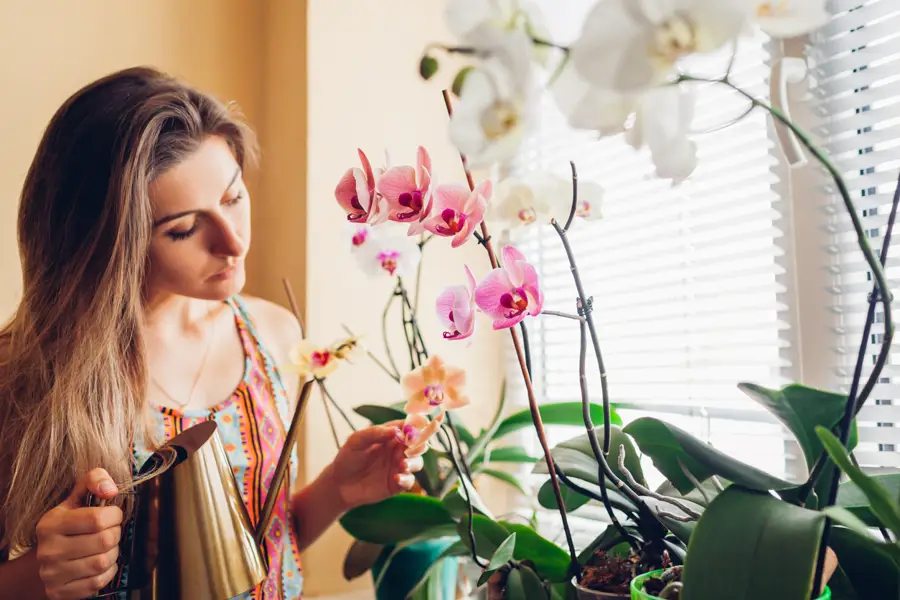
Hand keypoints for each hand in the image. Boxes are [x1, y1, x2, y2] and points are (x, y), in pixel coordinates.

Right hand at [35, 468, 122, 599]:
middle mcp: (48, 550)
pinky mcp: (59, 592)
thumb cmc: (69, 524)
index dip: (115, 515)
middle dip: (115, 534)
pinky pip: (98, 581)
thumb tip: (110, 489)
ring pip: (103, 562)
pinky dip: (107, 571)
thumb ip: (94, 480)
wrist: (48, 559)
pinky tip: (100, 563)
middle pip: (104, 541)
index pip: (98, 519)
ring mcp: (52, 573)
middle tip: (110, 532)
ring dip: (113, 553)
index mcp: (51, 523)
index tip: (112, 515)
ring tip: (105, 547)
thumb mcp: (76, 498)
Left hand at [327, 422, 423, 510]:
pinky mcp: (397, 484)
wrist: (339, 484)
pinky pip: (409, 481)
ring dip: (413, 462)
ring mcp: (398, 467)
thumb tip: (395, 430)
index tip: (416, 429)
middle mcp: (397, 450)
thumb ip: (375, 433)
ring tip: (402, 465)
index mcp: (390, 436)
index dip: (415, 427)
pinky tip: (396, 478)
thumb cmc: (347, 458)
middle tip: (411, 447)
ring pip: (417, 462)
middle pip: (418, 444)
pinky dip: (406, 479)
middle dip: (419, 444)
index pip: (408, 427)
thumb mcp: (357, 440)